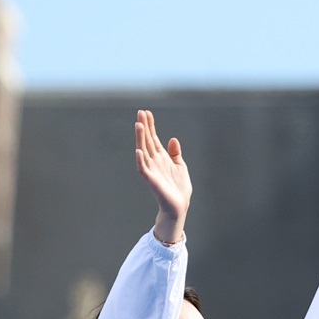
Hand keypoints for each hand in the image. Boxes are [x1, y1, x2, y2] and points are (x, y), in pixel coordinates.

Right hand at [134, 110, 190, 244]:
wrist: (179, 206)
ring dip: (140, 138)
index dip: (150, 126)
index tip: (146, 112)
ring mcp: (151, 170)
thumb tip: (172, 139)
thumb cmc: (178, 188)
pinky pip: (143, 169)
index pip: (153, 138)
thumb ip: (175, 153)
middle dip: (144, 127)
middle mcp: (154, 161)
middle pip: (147, 140)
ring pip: (144, 151)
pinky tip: (139, 150)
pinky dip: (140, 160)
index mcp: (161, 157)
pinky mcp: (151, 180)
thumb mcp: (180, 166)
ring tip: (138, 125)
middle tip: (140, 112)